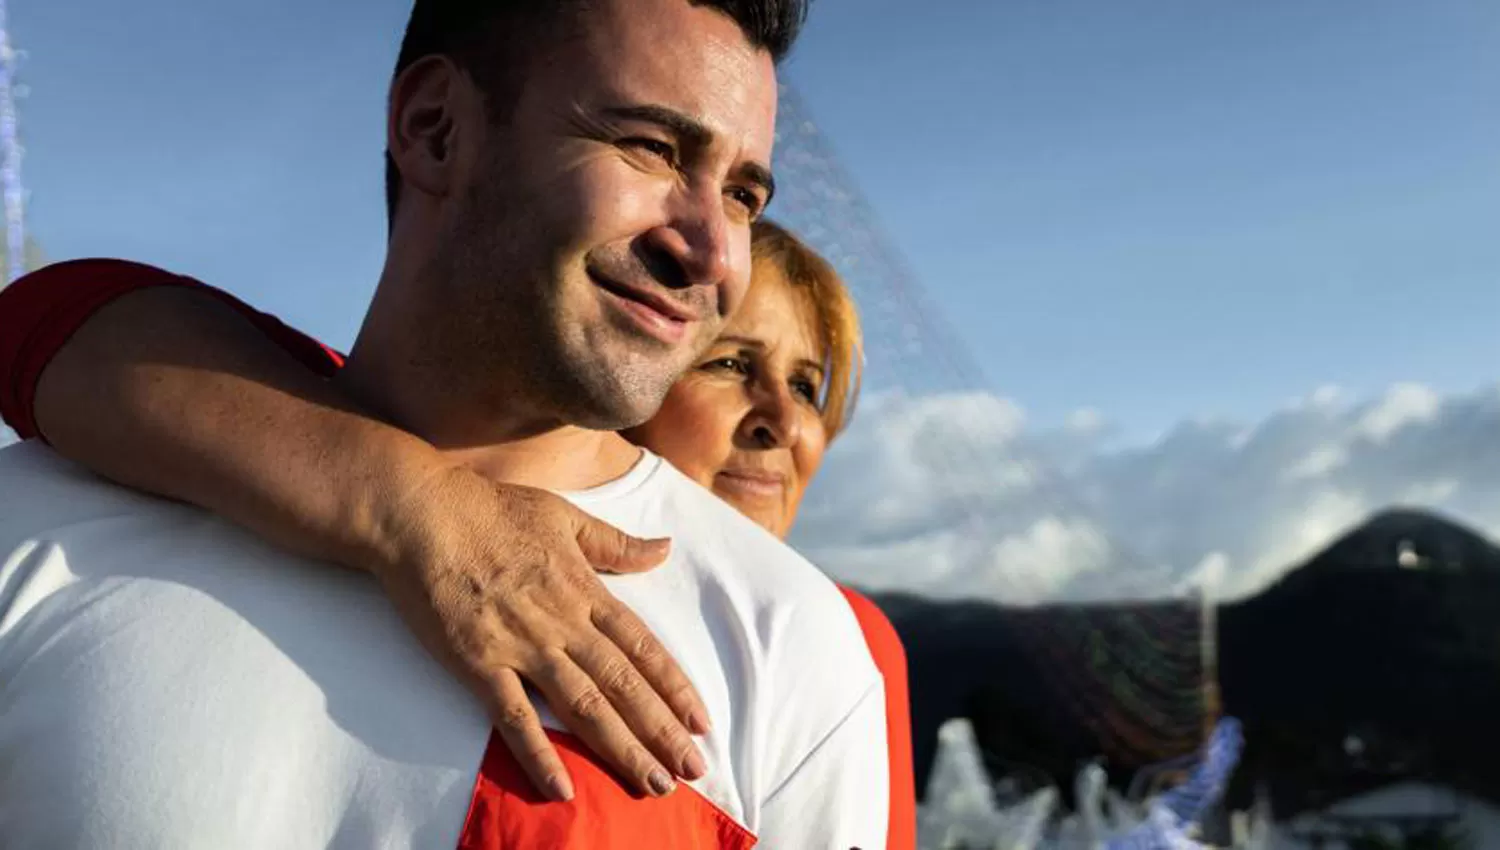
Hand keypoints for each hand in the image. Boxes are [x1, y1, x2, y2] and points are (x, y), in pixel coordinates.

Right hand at [373, 463, 708, 801]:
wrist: (423, 514)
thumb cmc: (493, 510)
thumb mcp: (566, 516)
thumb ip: (616, 544)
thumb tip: (665, 548)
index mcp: (585, 591)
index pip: (642, 647)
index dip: (675, 687)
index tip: (702, 722)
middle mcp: (562, 624)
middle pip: (623, 684)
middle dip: (662, 731)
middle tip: (692, 771)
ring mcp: (522, 645)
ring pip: (584, 706)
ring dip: (622, 748)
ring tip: (653, 784)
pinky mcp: (477, 662)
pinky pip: (514, 716)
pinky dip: (539, 753)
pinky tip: (563, 787)